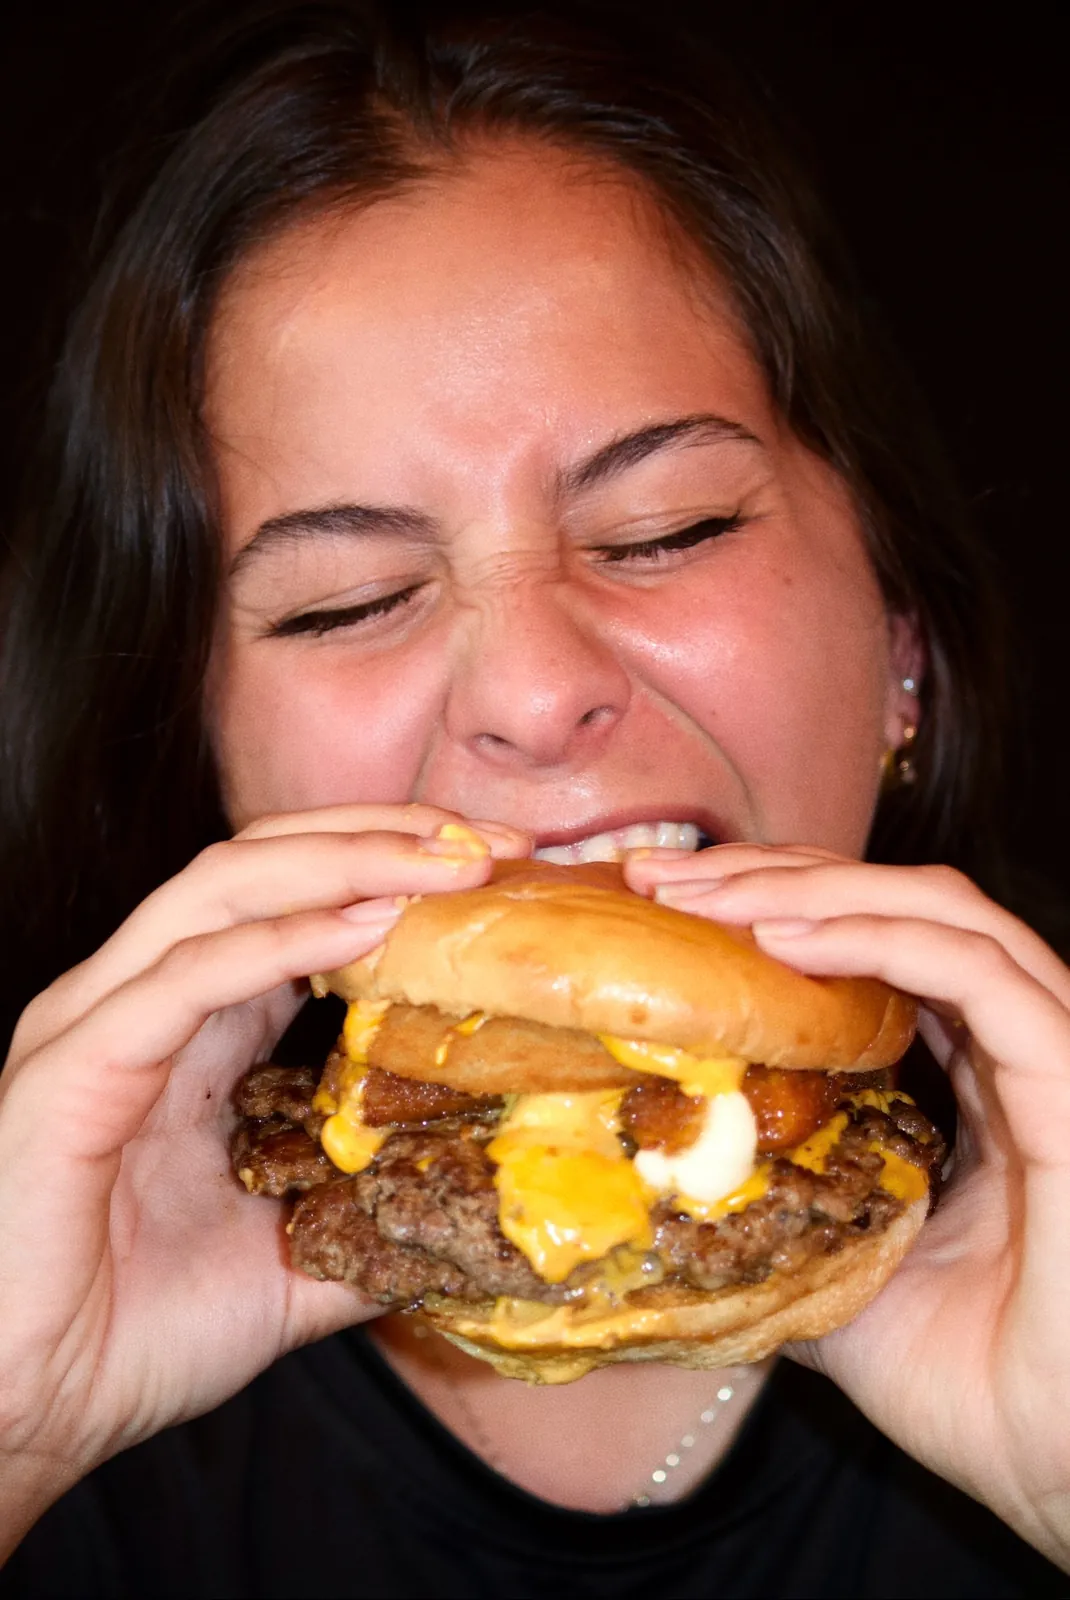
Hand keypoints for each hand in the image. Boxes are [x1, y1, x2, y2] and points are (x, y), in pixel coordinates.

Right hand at [0, 804, 529, 1554]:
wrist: (33, 1415)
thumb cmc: (142, 1331)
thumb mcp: (298, 1259)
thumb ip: (378, 1214)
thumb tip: (485, 1209)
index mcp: (191, 1026)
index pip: (291, 898)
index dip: (392, 867)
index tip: (497, 866)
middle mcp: (140, 1000)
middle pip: (262, 863)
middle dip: (382, 835)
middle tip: (492, 841)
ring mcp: (98, 1024)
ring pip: (222, 889)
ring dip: (346, 862)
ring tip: (447, 859)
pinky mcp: (73, 1071)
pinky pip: (185, 979)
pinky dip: (281, 941)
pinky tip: (368, 924)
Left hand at [627, 844, 1069, 1568]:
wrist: (1058, 1474)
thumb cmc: (970, 1382)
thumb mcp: (838, 1271)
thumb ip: (783, 1211)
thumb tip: (669, 1188)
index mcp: (971, 1075)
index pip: (874, 944)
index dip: (773, 907)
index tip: (660, 907)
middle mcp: (1013, 1046)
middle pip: (896, 905)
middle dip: (773, 876)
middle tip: (659, 876)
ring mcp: (1052, 1057)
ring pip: (940, 914)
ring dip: (812, 889)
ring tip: (704, 896)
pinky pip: (985, 977)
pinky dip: (881, 939)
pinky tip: (784, 940)